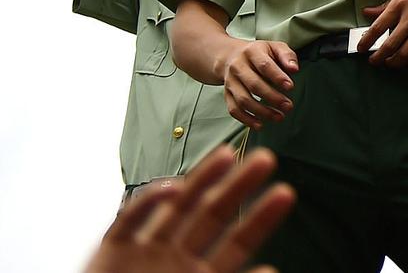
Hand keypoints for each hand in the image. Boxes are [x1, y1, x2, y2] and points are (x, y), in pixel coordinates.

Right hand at [84, 145, 294, 272]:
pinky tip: (172, 189)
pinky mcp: (112, 250)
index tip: (285, 193)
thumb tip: (270, 271)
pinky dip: (148, 202)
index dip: (259, 219)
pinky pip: (130, 220)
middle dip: (237, 187)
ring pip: (176, 208)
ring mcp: (145, 251)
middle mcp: (176, 257)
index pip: (237, 243)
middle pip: (211, 216)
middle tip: (266, 159)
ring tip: (227, 156)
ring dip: (200, 182)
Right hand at [219, 39, 297, 127]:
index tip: (290, 87)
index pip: (264, 66)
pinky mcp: (227, 95)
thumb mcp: (275, 47)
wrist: (231, 56)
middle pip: (254, 85)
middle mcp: (238, 67)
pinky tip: (260, 125)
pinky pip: (234, 109)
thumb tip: (294, 69)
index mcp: (251, 52)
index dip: (277, 77)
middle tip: (288, 106)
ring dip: (262, 111)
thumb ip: (287, 56)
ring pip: (243, 100)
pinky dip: (246, 119)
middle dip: (272, 97)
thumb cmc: (260, 53)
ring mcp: (230, 82)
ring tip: (279, 117)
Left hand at [360, 0, 407, 66]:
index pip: (377, 27)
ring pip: (404, 54)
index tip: (361, 48)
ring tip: (389, 63)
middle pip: (389, 45)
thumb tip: (368, 12)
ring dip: (394, 62)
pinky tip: (407, 60)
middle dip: (377, 58)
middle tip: (373, 61)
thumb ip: (386, 4)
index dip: (366, 41)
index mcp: (400, 4)